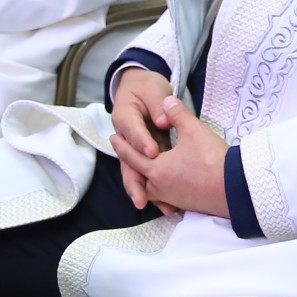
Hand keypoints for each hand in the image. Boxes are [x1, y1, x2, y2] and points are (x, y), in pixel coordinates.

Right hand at [109, 68, 174, 208]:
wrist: (141, 88)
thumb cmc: (146, 87)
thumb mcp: (152, 89)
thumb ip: (157, 103)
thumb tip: (163, 120)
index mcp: (124, 116)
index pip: (133, 130)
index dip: (142, 141)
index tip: (153, 152)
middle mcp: (126, 137)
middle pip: (128, 162)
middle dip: (135, 182)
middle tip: (142, 200)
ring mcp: (136, 149)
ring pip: (138, 173)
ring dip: (147, 193)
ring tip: (163, 209)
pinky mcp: (148, 155)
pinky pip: (151, 173)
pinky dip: (159, 189)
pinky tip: (172, 203)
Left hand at [111, 94, 227, 218]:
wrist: (235, 188)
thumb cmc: (211, 159)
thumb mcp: (193, 130)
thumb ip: (177, 113)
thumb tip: (168, 100)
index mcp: (155, 169)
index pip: (131, 155)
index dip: (122, 145)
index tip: (113, 137)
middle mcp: (159, 187)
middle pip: (138, 175)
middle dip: (130, 163)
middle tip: (125, 153)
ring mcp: (172, 198)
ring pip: (150, 188)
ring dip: (145, 178)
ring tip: (143, 169)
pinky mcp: (185, 204)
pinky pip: (164, 196)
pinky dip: (159, 188)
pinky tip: (166, 183)